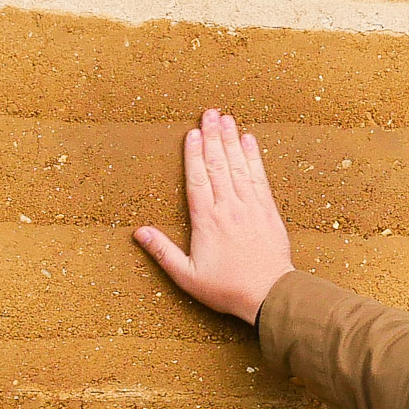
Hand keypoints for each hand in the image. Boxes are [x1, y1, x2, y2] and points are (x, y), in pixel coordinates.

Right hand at [135, 108, 294, 321]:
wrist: (269, 295)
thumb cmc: (226, 288)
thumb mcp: (187, 276)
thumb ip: (163, 251)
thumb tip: (138, 232)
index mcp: (207, 221)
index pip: (198, 179)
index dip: (194, 154)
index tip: (192, 133)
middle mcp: (229, 208)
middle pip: (218, 165)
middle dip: (213, 137)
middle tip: (209, 113)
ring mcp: (251, 206)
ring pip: (239, 166)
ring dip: (231, 140)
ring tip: (226, 118)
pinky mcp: (268, 210)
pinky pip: (259, 177)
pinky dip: (254, 157)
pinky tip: (249, 140)